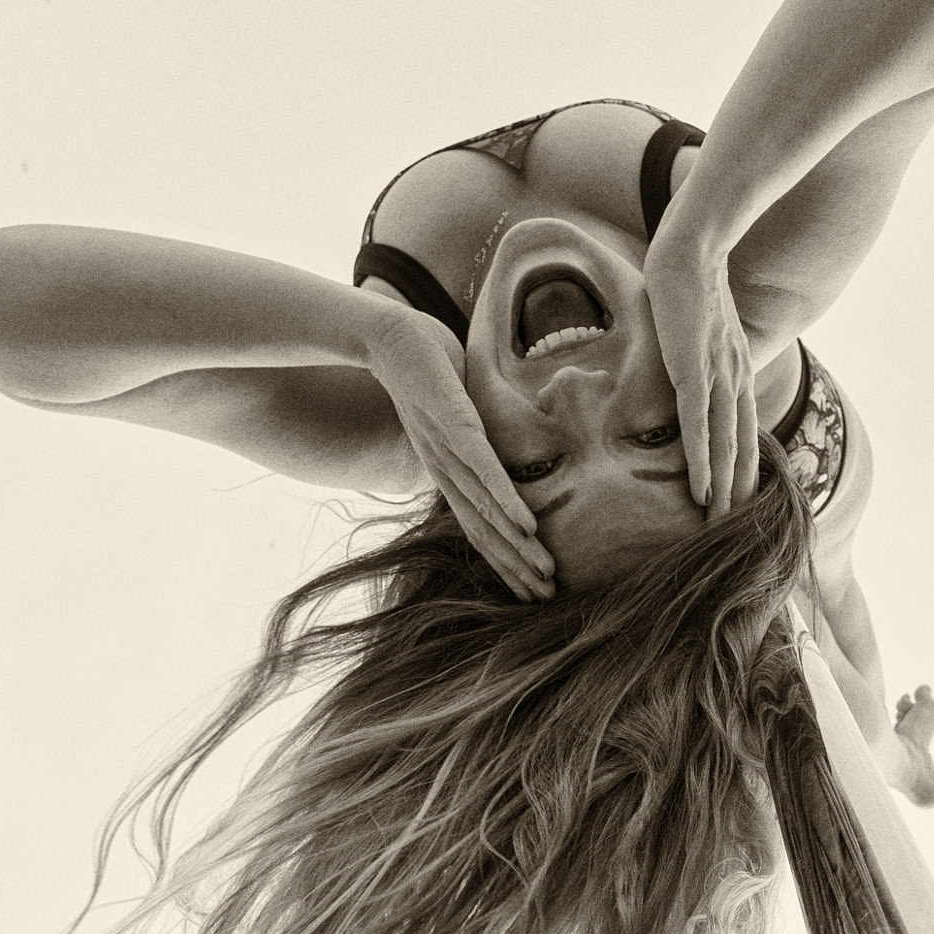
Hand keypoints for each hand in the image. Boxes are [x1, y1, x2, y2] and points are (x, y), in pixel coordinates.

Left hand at [362, 306, 555, 600]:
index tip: (533, 588)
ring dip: (515, 543)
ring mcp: (447, 447)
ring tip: (544, 570)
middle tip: (547, 598)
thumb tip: (513, 448)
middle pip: (482, 528)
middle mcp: (446, 470)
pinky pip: (482, 466)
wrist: (387, 335)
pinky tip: (526, 523)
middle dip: (514, 565)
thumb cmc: (429, 372)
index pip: (478, 525)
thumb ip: (483, 438)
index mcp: (448, 472)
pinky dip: (504, 498)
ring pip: (485, 506)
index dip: (505, 559)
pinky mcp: (451, 420)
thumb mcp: (461, 413)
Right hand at [642, 231, 758, 516]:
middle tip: (735, 536)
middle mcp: (735, 380)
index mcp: (737, 373)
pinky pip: (699, 425)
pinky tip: (702, 489)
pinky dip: (702, 460)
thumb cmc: (690, 282)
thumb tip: (683, 367)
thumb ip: (696, 353)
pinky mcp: (694, 369)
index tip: (741, 506)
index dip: (745, 472)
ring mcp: (718, 376)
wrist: (693, 247)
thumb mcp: (700, 329)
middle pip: (742, 450)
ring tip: (719, 528)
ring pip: (725, 446)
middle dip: (739, 495)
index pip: (746, 433)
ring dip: (724, 491)